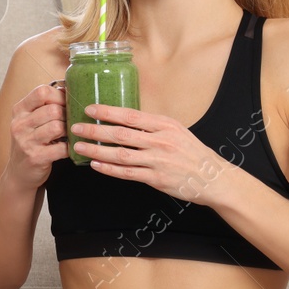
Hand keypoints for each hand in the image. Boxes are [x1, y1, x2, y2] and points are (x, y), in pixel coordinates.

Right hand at [5, 83, 69, 189]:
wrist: (19, 173)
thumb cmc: (30, 142)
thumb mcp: (30, 120)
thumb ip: (44, 105)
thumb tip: (70, 88)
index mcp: (19, 110)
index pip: (42, 92)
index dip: (60, 95)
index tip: (67, 102)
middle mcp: (19, 124)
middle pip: (53, 109)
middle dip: (67, 114)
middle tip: (72, 120)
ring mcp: (26, 142)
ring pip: (57, 127)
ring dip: (69, 130)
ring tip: (71, 133)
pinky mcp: (35, 158)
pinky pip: (61, 148)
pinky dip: (70, 147)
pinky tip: (70, 147)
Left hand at [72, 104, 228, 203]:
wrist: (213, 178)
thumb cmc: (192, 153)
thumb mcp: (176, 131)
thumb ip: (152, 126)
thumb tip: (125, 119)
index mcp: (165, 125)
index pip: (131, 116)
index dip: (108, 112)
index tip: (90, 109)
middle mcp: (160, 141)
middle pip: (121, 134)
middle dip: (95, 130)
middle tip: (76, 127)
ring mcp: (158, 161)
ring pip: (120, 155)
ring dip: (97, 150)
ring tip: (79, 147)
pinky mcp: (156, 179)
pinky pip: (127, 173)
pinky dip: (109, 169)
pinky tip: (96, 164)